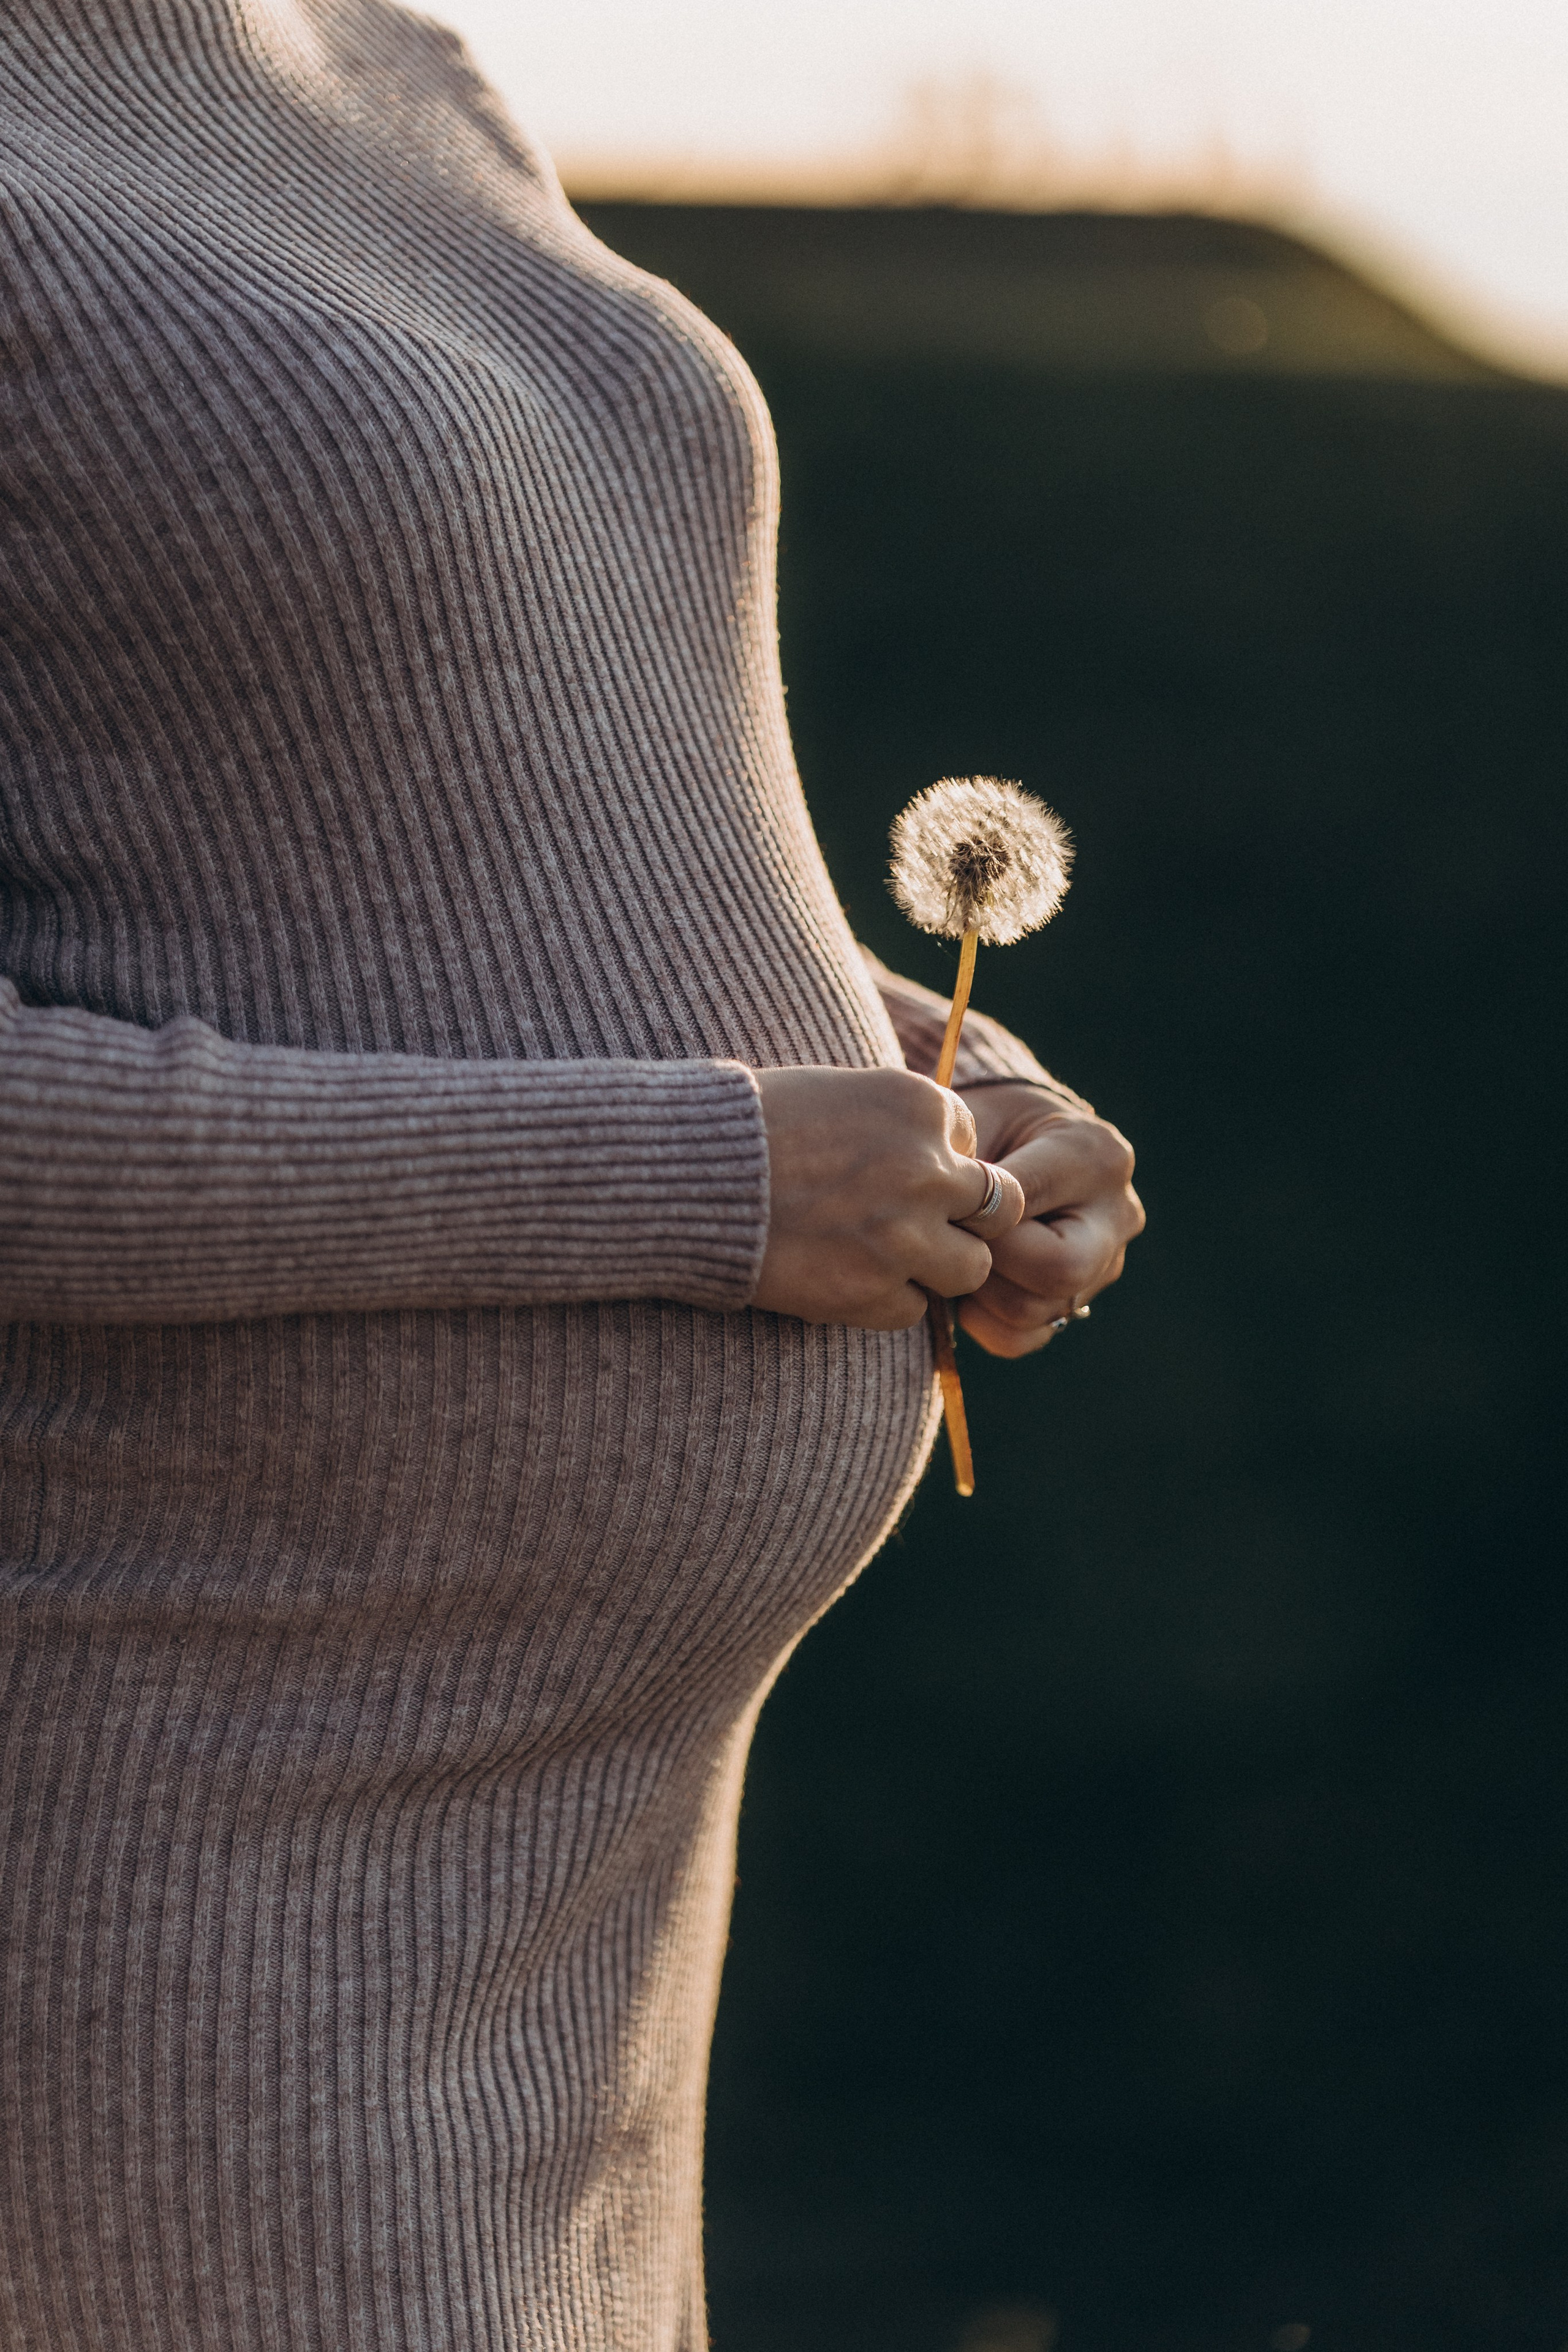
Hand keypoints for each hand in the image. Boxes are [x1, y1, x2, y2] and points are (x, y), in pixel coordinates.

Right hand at [753, 1067, 1024, 1329]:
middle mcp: (928, 1169)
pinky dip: (886, 1300)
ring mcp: (906, 1235)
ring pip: (971, 1268)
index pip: (971, 1142)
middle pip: (997, 1208)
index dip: (938, 1162)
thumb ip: (898, 1125)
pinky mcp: (874, 1290)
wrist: (686, 1176)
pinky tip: (842, 1277)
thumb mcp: (838, 1093)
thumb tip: (940, 1158)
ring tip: (883, 1257)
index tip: (893, 1171)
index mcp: (920, 1106)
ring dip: (937, 1267)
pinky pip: (913, 1309)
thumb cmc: (750, 1125)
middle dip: (963, 1219)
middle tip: (913, 1224)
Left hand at [954, 1083, 1144, 1356]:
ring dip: (980, 1291)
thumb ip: (960, 1157)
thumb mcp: (976, 1116)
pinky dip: (985, 1322)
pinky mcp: (1078, 1302)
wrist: (1012, 1137)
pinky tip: (966, 1289)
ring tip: (957, 1253)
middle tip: (953, 1239)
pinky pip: (1027, 1338)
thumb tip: (933, 1212)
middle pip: (1058, 1272)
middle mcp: (1116, 1213)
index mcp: (1096, 1155)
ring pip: (1037, 1311)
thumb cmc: (988, 1120)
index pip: (1027, 1206)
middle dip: (990, 1262)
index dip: (971, 1215)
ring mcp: (1105, 1263)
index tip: (935, 1205)